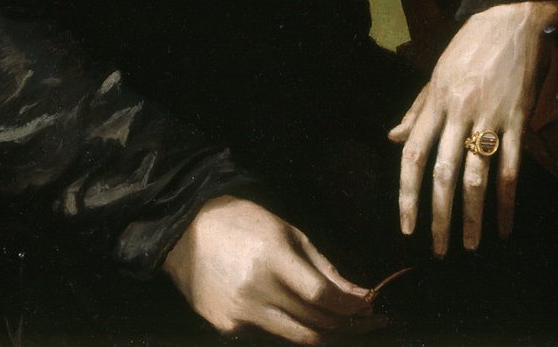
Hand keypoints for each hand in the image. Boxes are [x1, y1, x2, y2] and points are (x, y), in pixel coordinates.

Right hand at [163, 195, 381, 343]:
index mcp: (272, 258)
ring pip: (296, 336)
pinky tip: (291, 312)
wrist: (185, 230)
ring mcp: (239, 313)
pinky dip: (286, 325)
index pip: (322, 295)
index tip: (373, 307)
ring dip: (323, 331)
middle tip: (369, 321)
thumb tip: (358, 294)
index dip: (351, 306)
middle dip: (346, 323)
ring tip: (341, 323)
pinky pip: (269, 333)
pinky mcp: (226, 327)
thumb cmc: (242, 222)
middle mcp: (256, 290)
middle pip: (314, 321)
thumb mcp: (286, 231)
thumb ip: (322, 266)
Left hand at [388, 0, 557, 255]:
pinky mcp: (518, 119)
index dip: (407, 192)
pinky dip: (508, 201)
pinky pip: (511, 167)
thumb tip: (393, 139)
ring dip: (472, 216)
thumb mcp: (437, 72)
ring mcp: (490, 117)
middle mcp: (459, 112)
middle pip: (443, 173)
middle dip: (439, 216)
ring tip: (471, 245)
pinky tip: (505, 225)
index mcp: (436, 101)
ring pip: (477, 177)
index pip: (414, 154)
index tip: (406, 225)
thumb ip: (417, 109)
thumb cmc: (470, 45)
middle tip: (438, 249)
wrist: (511, 19)